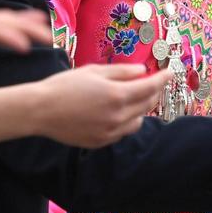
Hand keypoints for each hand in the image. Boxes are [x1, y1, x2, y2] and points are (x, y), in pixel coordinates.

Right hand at [32, 64, 167, 147]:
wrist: (41, 110)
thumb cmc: (65, 85)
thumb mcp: (93, 71)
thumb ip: (121, 72)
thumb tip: (142, 70)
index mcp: (117, 95)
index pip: (150, 87)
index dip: (163, 78)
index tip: (170, 72)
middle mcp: (118, 116)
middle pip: (147, 104)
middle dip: (153, 91)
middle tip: (152, 82)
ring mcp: (110, 132)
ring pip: (138, 121)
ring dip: (141, 109)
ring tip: (132, 99)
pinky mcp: (101, 142)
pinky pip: (122, 132)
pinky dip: (126, 121)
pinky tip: (117, 113)